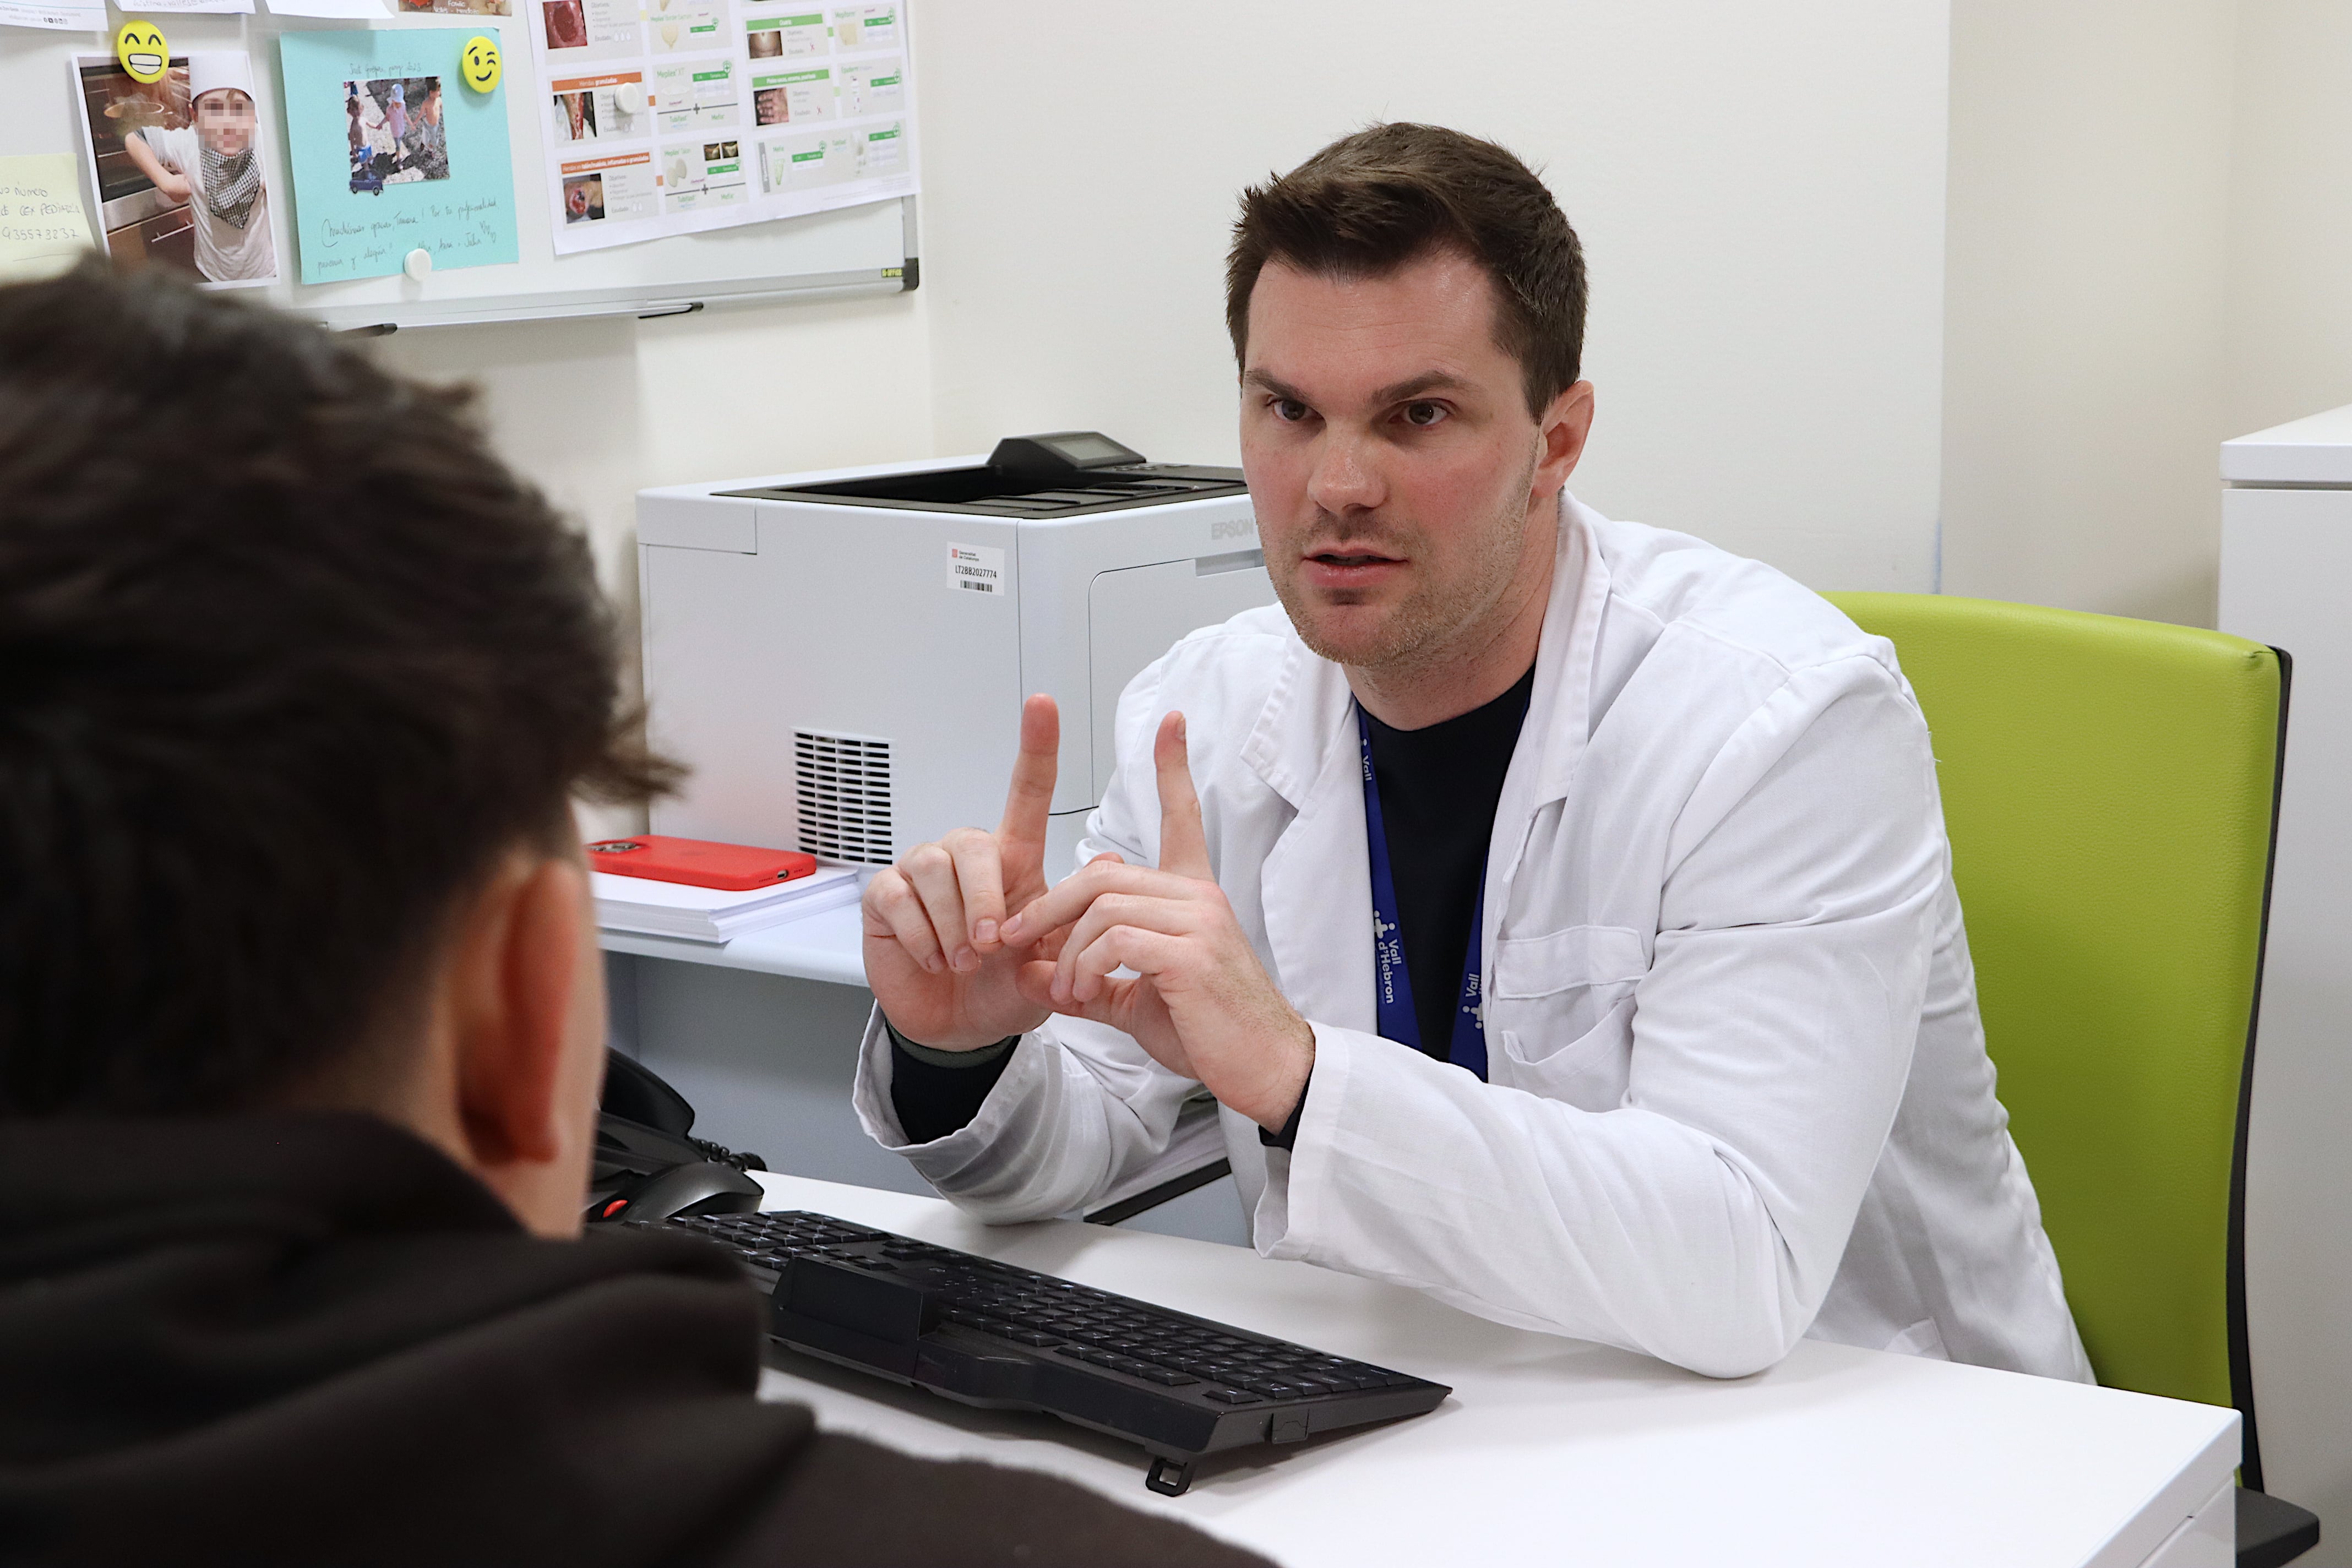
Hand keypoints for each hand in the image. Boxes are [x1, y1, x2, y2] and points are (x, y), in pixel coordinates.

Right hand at [861, 695, 1064, 1048]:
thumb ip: (1071, 920)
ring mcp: (920, 873)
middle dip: (983, 898)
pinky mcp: (884, 896)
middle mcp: (965, 857)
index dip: (1036, 747)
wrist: (959, 1028)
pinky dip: (921, 936)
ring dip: (953, 922)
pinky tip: (933, 957)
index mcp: (1012, 861)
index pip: (1026, 793)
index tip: (1043, 704)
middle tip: (989, 945)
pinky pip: (899, 898)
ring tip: (962, 958)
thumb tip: (1107, 862)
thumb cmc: (1004, 986)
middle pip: (972, 844)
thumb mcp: (1050, 961)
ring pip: (934, 869)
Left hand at [1001, 711, 1313, 1130]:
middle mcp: (1199, 897)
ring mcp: (1199, 921)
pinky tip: (1084, 995)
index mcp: (1192, 898)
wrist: (1261, 1071)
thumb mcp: (1139, 1001)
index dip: (1174, 770)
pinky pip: (1115, 940)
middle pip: (1102, 873)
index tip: (1171, 723)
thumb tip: (1033, 971)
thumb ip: (1092, 978)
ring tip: (1064, 991)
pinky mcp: (1191, 953)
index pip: (1183, 819)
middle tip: (1010, 941)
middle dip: (1045, 909)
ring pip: (1101, 907)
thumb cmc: (1208, 1034)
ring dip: (1065, 952)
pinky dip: (1084, 968)